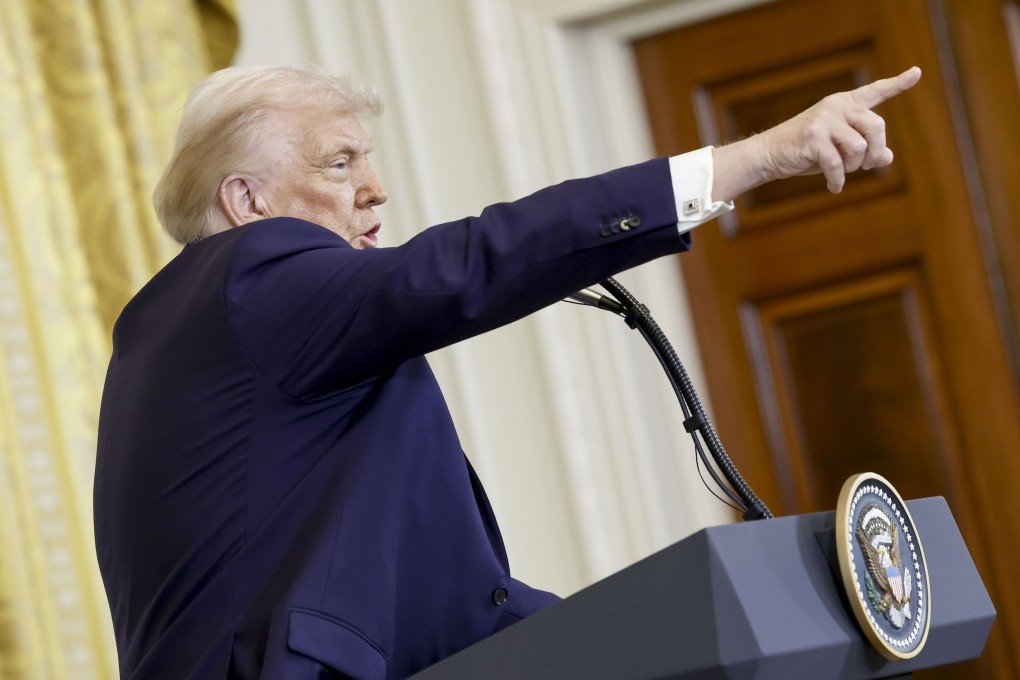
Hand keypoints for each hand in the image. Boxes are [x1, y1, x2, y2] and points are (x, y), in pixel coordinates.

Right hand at [712, 67, 921, 200]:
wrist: (770, 154)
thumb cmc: (806, 151)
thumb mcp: (838, 149)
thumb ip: (864, 150)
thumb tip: (888, 157)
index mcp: (845, 104)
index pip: (876, 92)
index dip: (898, 83)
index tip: (917, 72)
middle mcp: (837, 106)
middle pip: (877, 126)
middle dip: (875, 151)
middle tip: (866, 166)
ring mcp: (825, 119)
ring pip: (859, 146)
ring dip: (854, 166)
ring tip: (842, 172)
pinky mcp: (813, 136)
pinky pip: (837, 163)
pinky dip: (838, 179)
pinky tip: (834, 187)